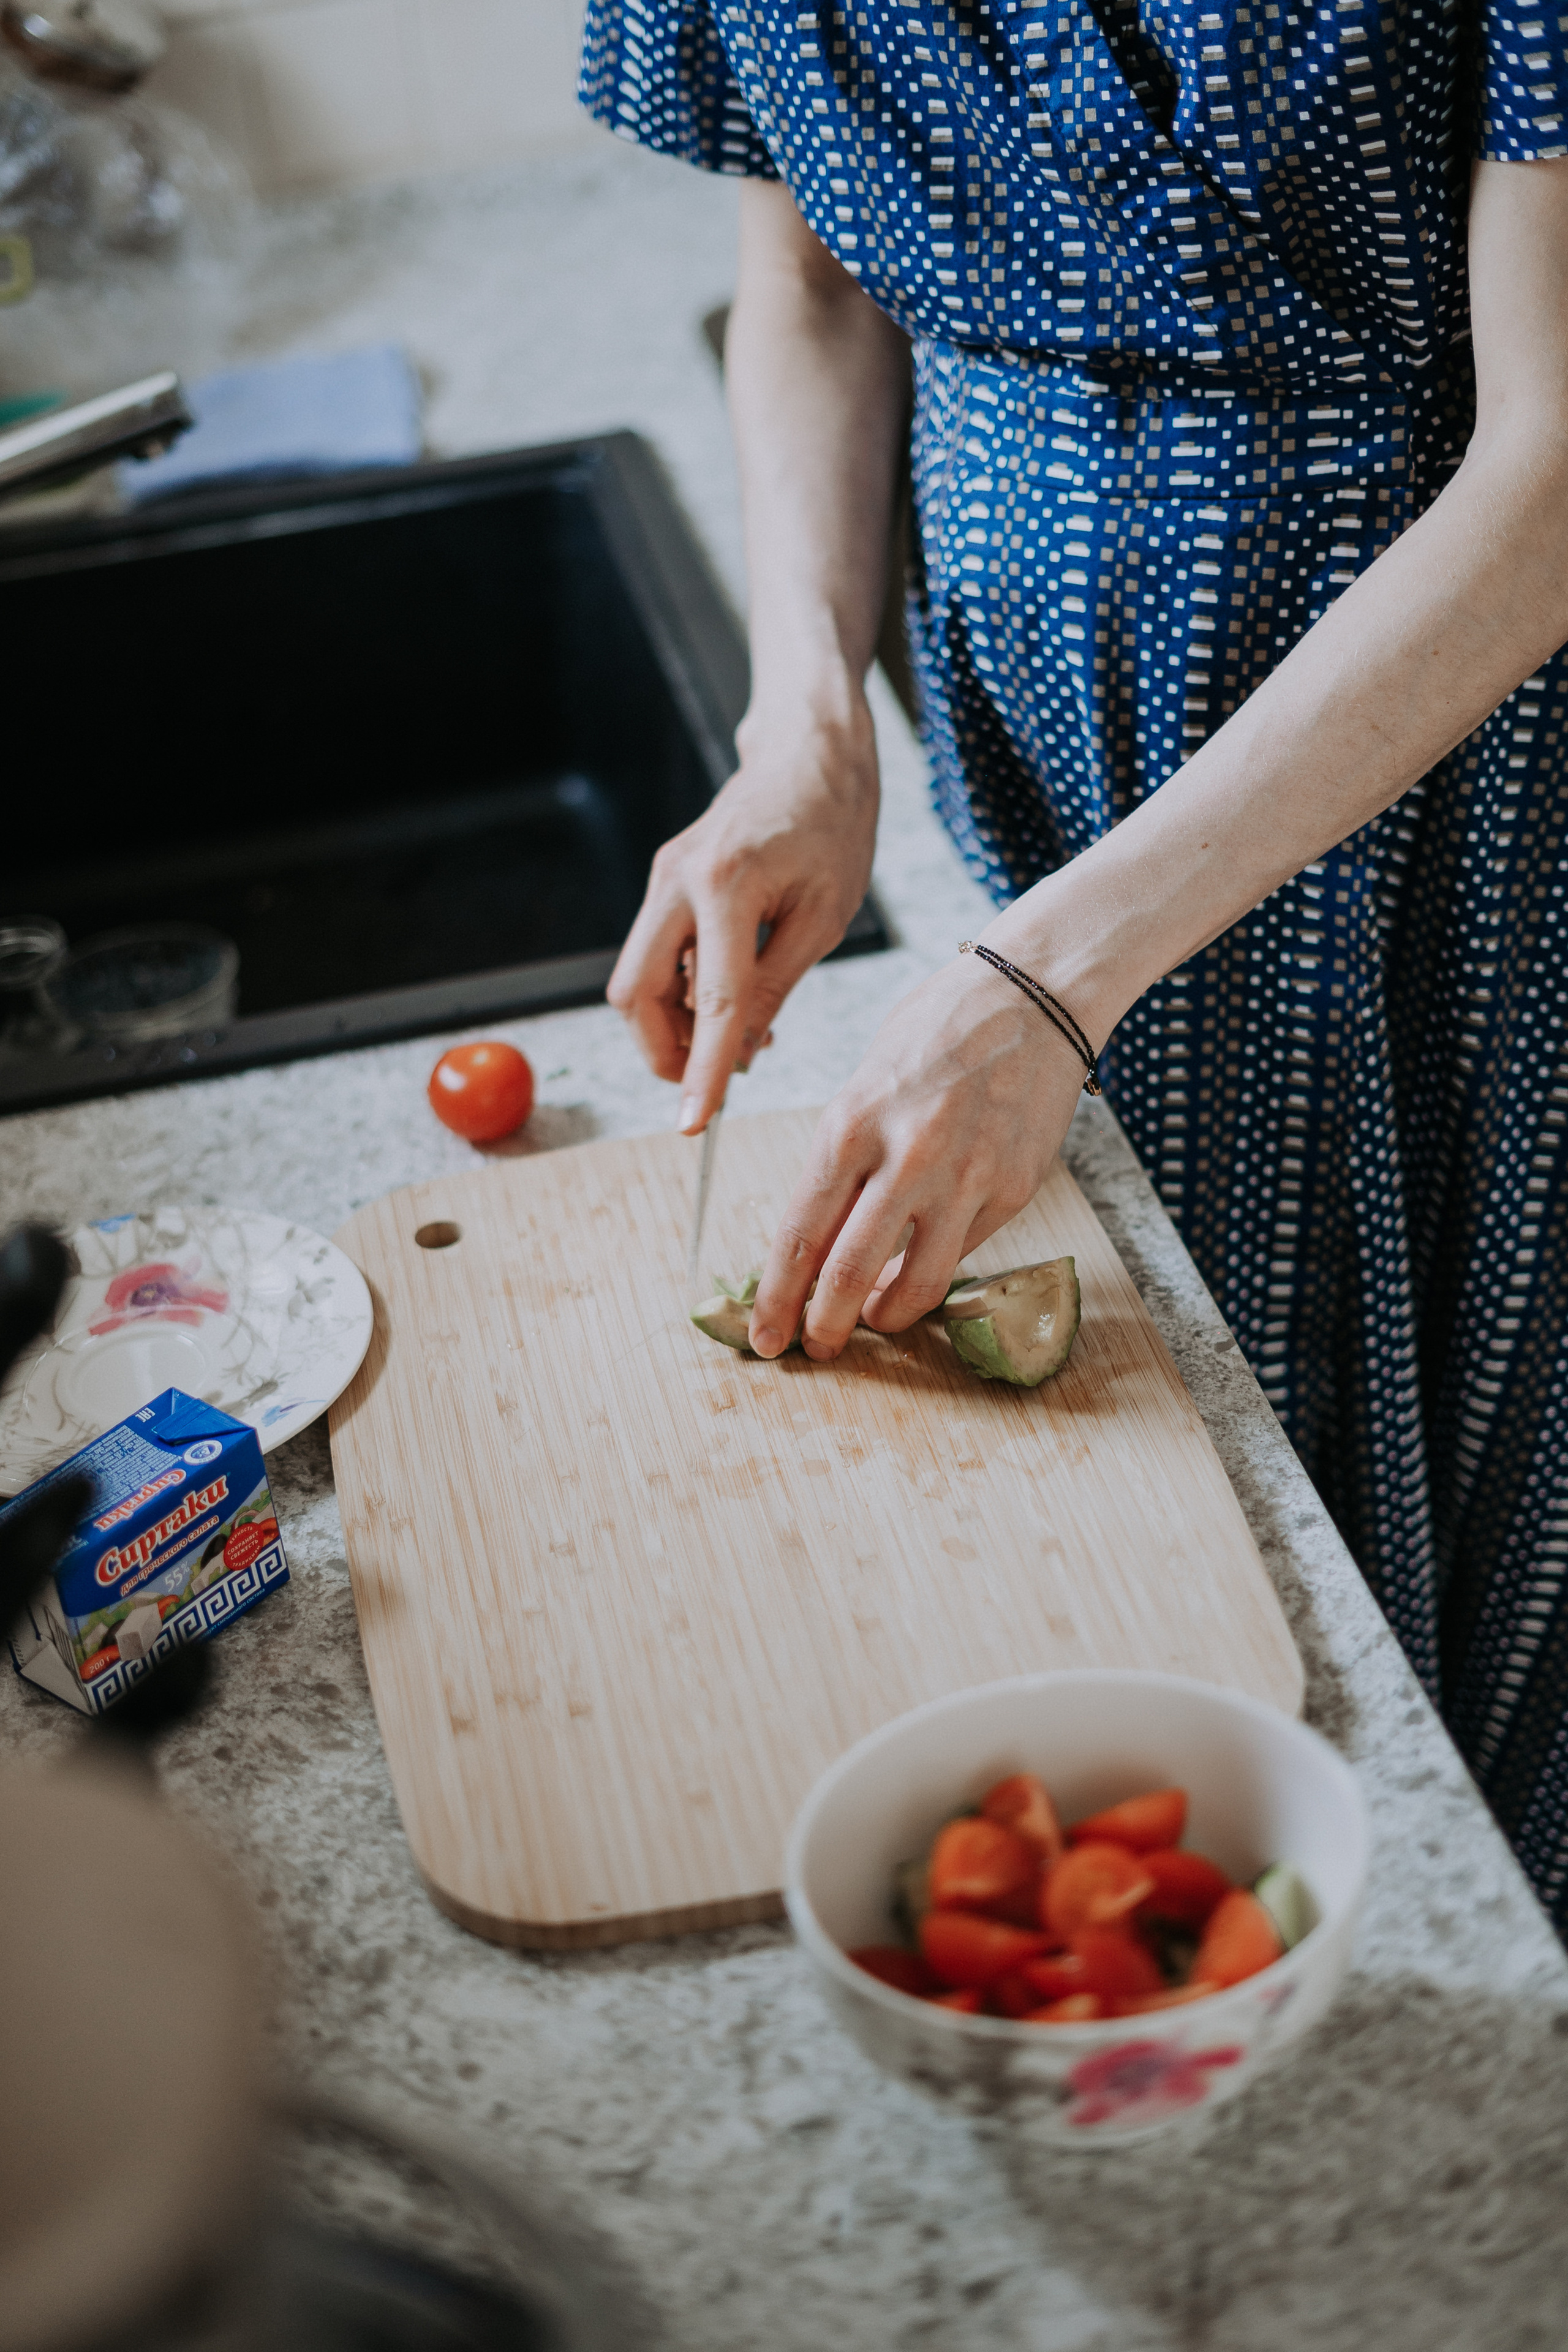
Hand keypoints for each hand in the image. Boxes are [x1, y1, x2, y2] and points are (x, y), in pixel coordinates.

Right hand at [607, 700, 879, 1130]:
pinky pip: (656, 955)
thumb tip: (739, 1052)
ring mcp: (662, 878)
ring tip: (746, 1034)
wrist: (807, 754)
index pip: (709, 1000)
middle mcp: (677, 880)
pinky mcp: (664, 882)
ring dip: (677, 1023)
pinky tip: (734, 999)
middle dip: (663, 1051)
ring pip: (636, 979)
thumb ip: (775, 986)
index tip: (695, 1124)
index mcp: (727, 885)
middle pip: (633, 994)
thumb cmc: (832, 827)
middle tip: (713, 1081)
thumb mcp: (824, 916)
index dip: (702, 1070)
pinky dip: (683, 992)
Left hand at [747, 953, 1088, 1358]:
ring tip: (871, 1321)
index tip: (764, 1334)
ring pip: (916, 1285)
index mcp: (851, 1122)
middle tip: (813, 1348)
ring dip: (884, 1318)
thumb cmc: (937, 1030)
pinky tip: (922, 1264)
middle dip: (822, 1327)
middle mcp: (907, 1156)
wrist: (1034, 993)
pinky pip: (964, 1252)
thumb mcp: (864, 1083)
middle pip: (848, 1274)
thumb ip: (843, 1160)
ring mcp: (967, 1177)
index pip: (799, 1233)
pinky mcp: (1014, 1188)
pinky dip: (935, 1268)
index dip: (777, 1298)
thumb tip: (819, 1240)